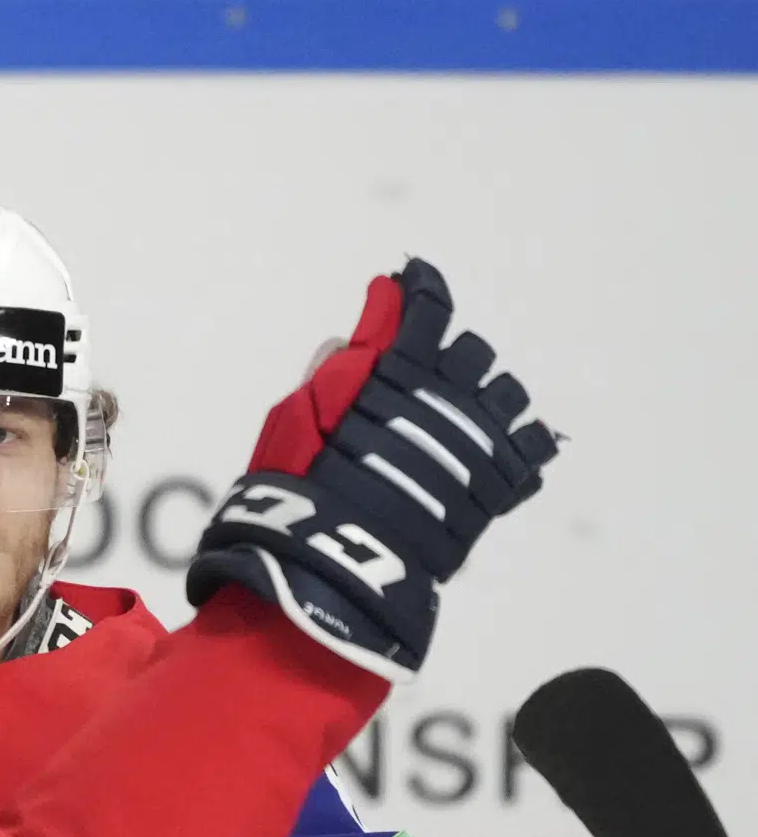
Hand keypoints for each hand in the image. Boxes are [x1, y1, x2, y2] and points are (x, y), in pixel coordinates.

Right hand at [188, 259, 556, 676]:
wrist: (336, 557)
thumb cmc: (303, 483)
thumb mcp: (301, 414)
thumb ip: (344, 360)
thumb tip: (368, 315)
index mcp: (400, 368)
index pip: (425, 309)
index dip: (423, 289)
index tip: (415, 279)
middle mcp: (450, 392)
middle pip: (472, 351)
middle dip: (450, 361)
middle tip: (423, 386)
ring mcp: (481, 435)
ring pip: (508, 394)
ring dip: (488, 401)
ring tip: (462, 426)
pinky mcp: (501, 480)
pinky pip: (533, 447)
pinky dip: (519, 447)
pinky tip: (499, 455)